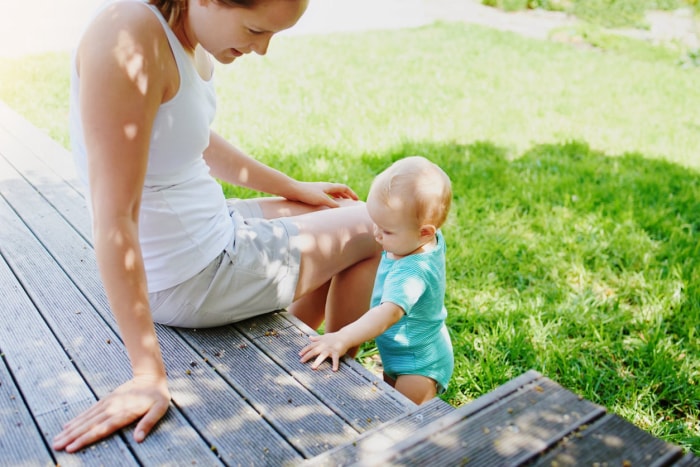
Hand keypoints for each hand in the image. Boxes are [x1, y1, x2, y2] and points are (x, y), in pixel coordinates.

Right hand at [52, 374, 170, 452]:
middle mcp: (112, 409)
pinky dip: (77, 419)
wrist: (150, 377)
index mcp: (123, 414)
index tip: (71, 447)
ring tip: (56, 439)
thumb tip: (138, 439)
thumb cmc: (157, 396)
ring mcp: (107, 404)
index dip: (86, 439)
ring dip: (70, 430)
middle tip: (56, 446)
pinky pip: (89, 411)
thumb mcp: (159, 409)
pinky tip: (67, 426)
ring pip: (86, 419)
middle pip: (89, 425)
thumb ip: (148, 423)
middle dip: (72, 437)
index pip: (102, 429)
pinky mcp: (105, 400)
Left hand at [288, 181, 358, 208]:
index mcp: (329, 186)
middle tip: (351, 202)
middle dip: (346, 195)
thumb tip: (341, 209)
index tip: (357, 199)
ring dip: (339, 198)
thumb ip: (332, 204)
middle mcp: (324, 186)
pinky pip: (325, 196)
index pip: (344, 188)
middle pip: (339, 190)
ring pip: (332, 193)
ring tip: (342, 204)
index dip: (351, 193)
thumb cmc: (307, 194)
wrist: (292, 190)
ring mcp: (318, 189)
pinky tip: (328, 206)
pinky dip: (330, 200)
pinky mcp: (312, 193)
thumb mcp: (322, 199)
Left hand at [299, 333, 350, 370]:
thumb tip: (309, 337)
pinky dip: (335, 364)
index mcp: (320, 342)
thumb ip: (316, 338)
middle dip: (307, 356)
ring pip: (322, 355)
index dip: (305, 350)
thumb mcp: (324, 337)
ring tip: (313, 368)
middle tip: (301, 361)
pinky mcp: (337, 352)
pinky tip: (334, 370)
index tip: (299, 355)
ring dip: (317, 361)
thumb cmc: (334, 337)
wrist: (344, 336)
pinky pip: (335, 359)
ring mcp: (330, 349)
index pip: (311, 346)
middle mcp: (324, 345)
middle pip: (314, 351)